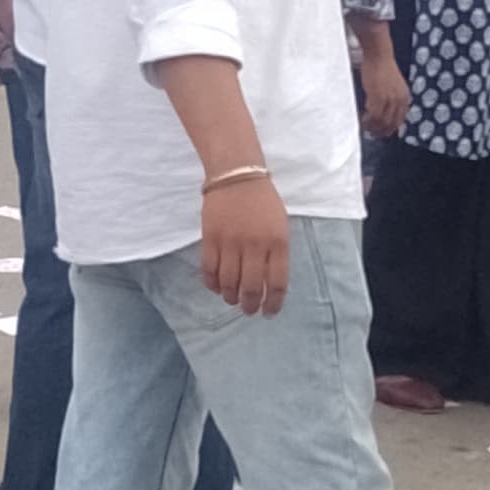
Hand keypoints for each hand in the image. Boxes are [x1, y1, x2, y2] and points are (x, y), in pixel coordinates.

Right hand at [198, 170, 289, 316]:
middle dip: (250, 305)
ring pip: (228, 281)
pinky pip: (209, 269)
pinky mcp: (210, 238)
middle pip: (251, 287)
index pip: (277, 282)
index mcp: (278, 243)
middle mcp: (255, 245)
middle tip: (248, 310)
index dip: (273, 303)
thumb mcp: (280, 227)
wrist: (237, 176)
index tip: (269, 312)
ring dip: (230, 296)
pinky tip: (215, 287)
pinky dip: (211, 283)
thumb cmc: (263, 203)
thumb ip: (277, 255)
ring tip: (232, 300)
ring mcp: (231, 242)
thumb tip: (268, 284)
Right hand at [357, 44, 409, 141]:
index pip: (399, 120)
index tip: (382, 132)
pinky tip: (362, 119)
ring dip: (372, 127)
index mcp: (405, 98)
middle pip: (391, 124)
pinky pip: (373, 115)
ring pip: (381, 121)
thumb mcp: (394, 85)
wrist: (379, 55)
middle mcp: (399, 100)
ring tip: (365, 127)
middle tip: (372, 133)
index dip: (390, 129)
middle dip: (381, 131)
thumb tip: (386, 110)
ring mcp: (389, 100)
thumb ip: (393, 97)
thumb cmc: (383, 67)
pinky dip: (367, 120)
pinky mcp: (378, 97)